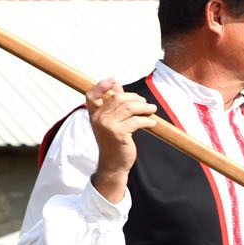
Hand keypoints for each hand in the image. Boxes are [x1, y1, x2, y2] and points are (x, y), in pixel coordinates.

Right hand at [84, 80, 161, 201]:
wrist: (113, 164)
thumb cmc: (112, 141)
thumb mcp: (109, 121)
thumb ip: (112, 103)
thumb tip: (117, 85)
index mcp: (94, 114)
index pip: (91, 95)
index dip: (101, 85)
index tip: (114, 80)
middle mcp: (98, 118)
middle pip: (118, 97)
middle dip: (135, 98)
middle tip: (145, 104)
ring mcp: (107, 126)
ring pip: (129, 107)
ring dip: (144, 107)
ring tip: (152, 110)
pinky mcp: (119, 134)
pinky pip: (136, 121)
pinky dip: (147, 120)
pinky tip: (152, 123)